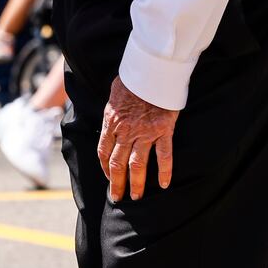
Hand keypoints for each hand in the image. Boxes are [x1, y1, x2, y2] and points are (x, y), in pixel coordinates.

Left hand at [98, 77, 178, 201]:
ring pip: (138, 164)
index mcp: (111, 122)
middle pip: (118, 162)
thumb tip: (110, 118)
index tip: (108, 177)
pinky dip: (164, 172)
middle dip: (117, 182)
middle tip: (118, 197)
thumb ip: (113, 112)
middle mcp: (126, 130)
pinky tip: (165, 184)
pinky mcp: (163, 130)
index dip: (104, 167)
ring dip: (136, 183)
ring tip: (137, 197)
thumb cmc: (133, 79)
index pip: (103, 151)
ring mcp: (145, 132)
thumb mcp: (113, 95)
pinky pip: (164, 155)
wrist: (151, 70)